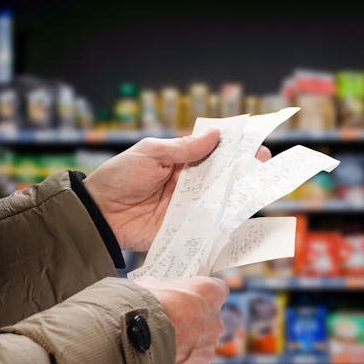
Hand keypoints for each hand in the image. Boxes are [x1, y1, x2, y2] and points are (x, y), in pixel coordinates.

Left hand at [83, 131, 271, 250]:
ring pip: (220, 201)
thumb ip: (183, 148)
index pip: (213, 152)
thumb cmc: (119, 177)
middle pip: (222, 177)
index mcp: (180, 161)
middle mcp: (188, 184)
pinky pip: (208, 226)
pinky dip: (225, 223)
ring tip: (260, 188)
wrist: (99, 214)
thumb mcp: (150, 153)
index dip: (234, 148)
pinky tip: (242, 218)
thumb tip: (216, 135)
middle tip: (264, 164)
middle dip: (244, 170)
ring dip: (239, 195)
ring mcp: (188, 207)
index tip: (255, 143)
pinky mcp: (184, 229)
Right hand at [134, 275, 228, 363]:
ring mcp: (208, 348)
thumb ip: (160, 288)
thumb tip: (153, 289)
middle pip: (209, 320)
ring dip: (184, 344)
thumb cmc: (144, 307)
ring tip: (159, 344)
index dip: (202, 294)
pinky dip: (177, 363)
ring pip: (199, 345)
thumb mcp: (149, 286)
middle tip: (171, 322)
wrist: (133, 342)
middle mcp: (215, 321)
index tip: (189, 296)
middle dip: (192, 321)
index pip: (217, 289)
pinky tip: (158, 360)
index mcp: (209, 293)